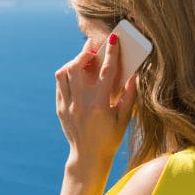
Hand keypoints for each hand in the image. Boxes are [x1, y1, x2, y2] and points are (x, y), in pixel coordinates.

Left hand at [55, 34, 136, 165]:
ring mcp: (67, 105)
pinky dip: (67, 75)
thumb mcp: (124, 119)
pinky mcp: (60, 108)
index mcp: (99, 104)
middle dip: (85, 52)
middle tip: (93, 47)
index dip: (111, 52)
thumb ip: (129, 96)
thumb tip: (135, 74)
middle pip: (78, 66)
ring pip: (64, 73)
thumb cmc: (110, 138)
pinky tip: (76, 75)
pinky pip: (60, 84)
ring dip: (74, 62)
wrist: (88, 157)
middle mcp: (81, 102)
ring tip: (84, 60)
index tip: (113, 38)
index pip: (106, 71)